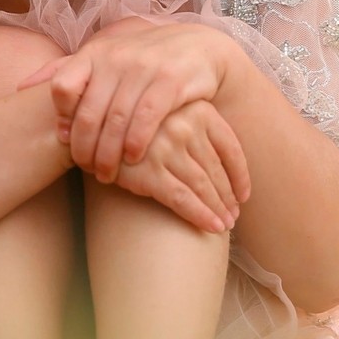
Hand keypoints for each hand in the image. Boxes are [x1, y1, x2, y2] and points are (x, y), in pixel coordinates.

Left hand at [19, 19, 243, 187]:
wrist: (197, 48)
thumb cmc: (141, 60)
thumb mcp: (102, 59)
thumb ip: (63, 72)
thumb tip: (20, 88)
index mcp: (94, 53)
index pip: (62, 86)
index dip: (62, 117)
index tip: (67, 138)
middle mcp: (116, 58)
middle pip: (88, 112)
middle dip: (85, 148)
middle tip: (87, 170)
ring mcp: (144, 68)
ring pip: (116, 120)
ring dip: (109, 154)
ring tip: (108, 174)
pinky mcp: (171, 82)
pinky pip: (147, 119)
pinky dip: (137, 143)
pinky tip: (134, 159)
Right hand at [109, 100, 250, 233]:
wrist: (93, 127)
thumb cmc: (138, 126)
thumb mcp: (173, 117)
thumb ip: (198, 133)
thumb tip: (228, 173)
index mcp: (199, 110)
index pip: (231, 148)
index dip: (240, 176)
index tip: (244, 195)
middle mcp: (186, 126)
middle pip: (216, 170)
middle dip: (228, 197)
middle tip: (233, 216)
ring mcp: (167, 148)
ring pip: (203, 186)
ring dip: (218, 209)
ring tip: (225, 225)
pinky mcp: (149, 171)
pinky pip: (183, 199)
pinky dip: (201, 215)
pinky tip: (212, 228)